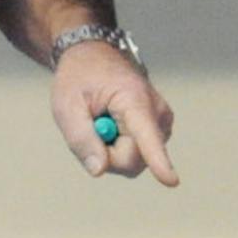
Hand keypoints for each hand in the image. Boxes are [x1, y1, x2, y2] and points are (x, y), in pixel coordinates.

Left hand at [50, 40, 177, 186]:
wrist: (93, 56)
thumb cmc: (79, 78)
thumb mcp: (66, 105)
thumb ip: (81, 138)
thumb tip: (99, 170)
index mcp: (134, 98)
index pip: (147, 136)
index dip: (158, 161)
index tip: (172, 181)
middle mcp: (157, 111)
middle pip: (132, 160)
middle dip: (106, 154)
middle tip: (90, 123)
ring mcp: (162, 122)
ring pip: (134, 161)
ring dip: (111, 149)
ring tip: (100, 120)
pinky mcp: (160, 130)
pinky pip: (136, 155)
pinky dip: (118, 146)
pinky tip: (111, 123)